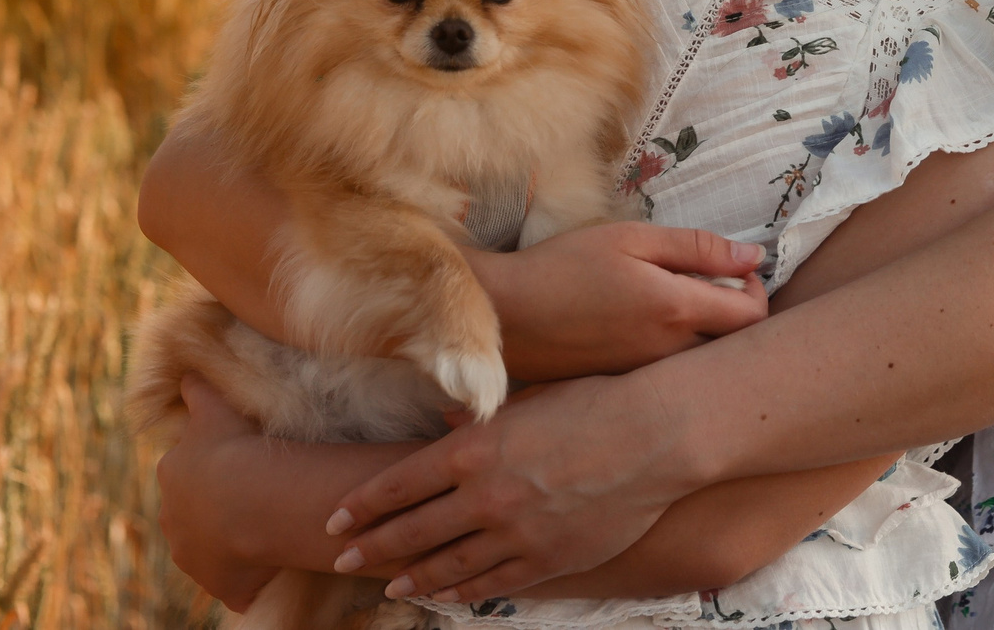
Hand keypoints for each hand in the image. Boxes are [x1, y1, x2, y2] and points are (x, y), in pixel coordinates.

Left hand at [156, 378, 280, 610]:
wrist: (251, 498)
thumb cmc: (234, 448)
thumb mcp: (213, 407)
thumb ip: (196, 389)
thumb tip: (184, 370)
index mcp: (171, 476)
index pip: (185, 473)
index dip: (210, 469)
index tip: (235, 466)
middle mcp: (173, 521)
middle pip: (192, 513)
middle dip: (214, 508)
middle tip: (252, 497)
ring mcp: (193, 557)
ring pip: (209, 548)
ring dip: (229, 542)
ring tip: (263, 530)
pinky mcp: (219, 584)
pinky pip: (234, 581)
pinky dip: (247, 577)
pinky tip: (267, 566)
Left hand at [330, 372, 695, 602]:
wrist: (656, 437)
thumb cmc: (595, 403)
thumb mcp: (530, 398)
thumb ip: (482, 417)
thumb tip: (448, 422)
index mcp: (475, 450)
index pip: (399, 484)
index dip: (362, 504)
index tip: (336, 518)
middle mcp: (485, 496)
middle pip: (411, 530)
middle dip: (371, 545)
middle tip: (342, 556)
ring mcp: (515, 533)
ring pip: (448, 565)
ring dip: (412, 575)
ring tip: (389, 582)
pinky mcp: (547, 560)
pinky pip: (493, 584)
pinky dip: (464, 592)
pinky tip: (447, 595)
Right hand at [469, 222, 766, 382]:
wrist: (506, 316)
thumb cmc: (565, 267)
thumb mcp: (630, 239)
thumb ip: (696, 247)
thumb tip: (753, 256)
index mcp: (677, 310)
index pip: (752, 316)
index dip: (757, 291)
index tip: (739, 273)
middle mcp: (671, 354)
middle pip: (737, 347)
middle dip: (740, 318)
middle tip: (718, 289)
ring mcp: (650, 379)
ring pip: (706, 365)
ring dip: (711, 338)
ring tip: (684, 309)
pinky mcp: (630, 390)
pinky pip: (674, 379)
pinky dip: (680, 356)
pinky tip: (653, 332)